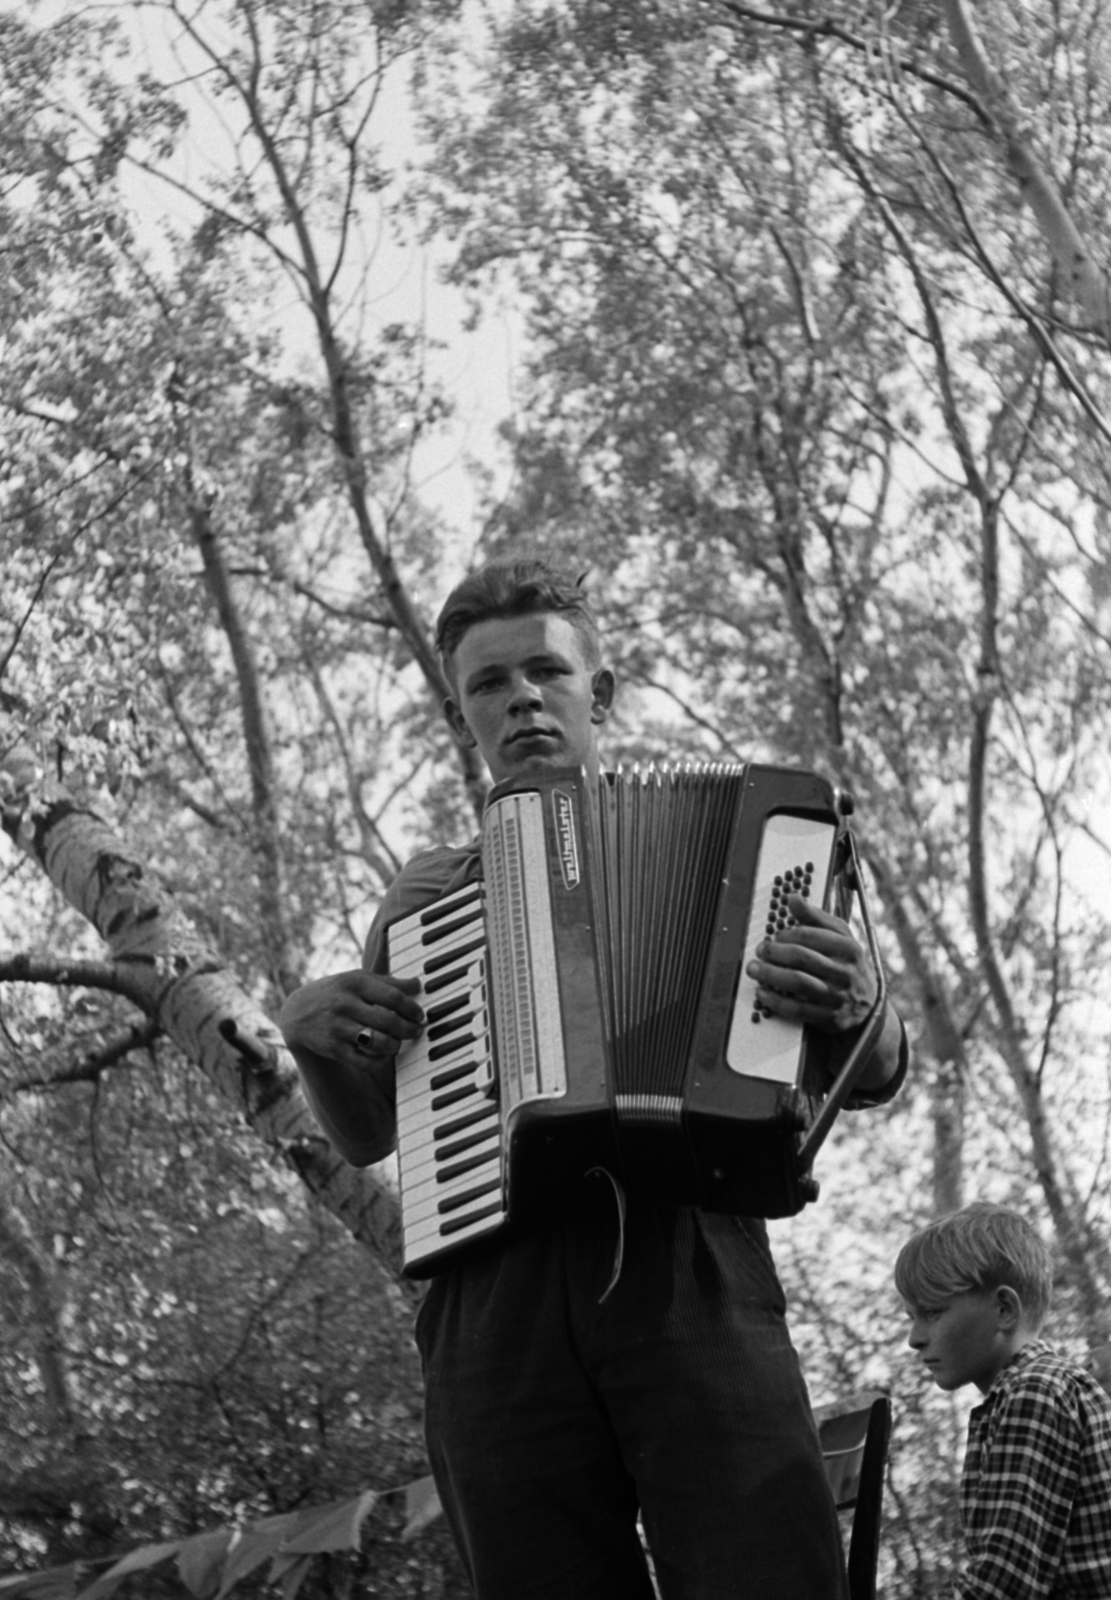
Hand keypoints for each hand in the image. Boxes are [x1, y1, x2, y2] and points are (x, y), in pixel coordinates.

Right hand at [278, 969, 423, 1076]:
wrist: (297, 1014)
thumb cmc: (336, 993)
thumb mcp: (357, 980)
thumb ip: (387, 982)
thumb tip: (418, 984)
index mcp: (355, 983)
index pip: (393, 996)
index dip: (412, 1008)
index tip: (420, 1014)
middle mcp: (345, 1004)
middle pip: (388, 1021)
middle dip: (408, 1029)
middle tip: (416, 1031)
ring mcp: (338, 1027)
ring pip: (378, 1042)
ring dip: (395, 1046)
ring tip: (398, 1043)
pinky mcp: (333, 1048)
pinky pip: (364, 1061)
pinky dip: (379, 1061)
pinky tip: (383, 1055)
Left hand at [745, 894, 877, 1036]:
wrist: (869, 1007)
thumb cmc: (848, 965)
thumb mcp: (840, 938)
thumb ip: (816, 918)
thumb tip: (792, 898)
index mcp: (849, 948)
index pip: (811, 936)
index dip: (787, 935)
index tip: (775, 936)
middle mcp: (846, 972)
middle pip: (803, 958)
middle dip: (775, 953)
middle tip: (760, 951)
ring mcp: (838, 996)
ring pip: (799, 982)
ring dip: (771, 975)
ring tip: (754, 969)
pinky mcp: (830, 1018)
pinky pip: (798, 1009)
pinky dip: (776, 1000)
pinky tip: (762, 993)